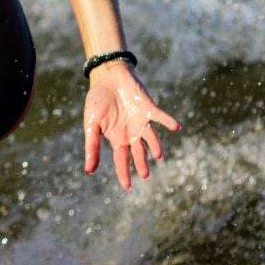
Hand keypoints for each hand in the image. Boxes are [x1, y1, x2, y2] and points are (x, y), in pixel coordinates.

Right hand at [83, 63, 180, 190]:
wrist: (107, 77)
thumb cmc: (97, 101)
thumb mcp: (91, 125)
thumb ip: (92, 146)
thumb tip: (89, 171)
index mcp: (118, 138)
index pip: (122, 159)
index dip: (124, 173)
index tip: (127, 187)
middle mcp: (132, 133)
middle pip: (138, 152)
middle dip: (141, 163)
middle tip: (145, 175)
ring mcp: (141, 121)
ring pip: (150, 137)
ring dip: (155, 145)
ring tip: (158, 155)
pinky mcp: (149, 108)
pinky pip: (160, 116)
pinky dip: (167, 121)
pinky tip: (176, 127)